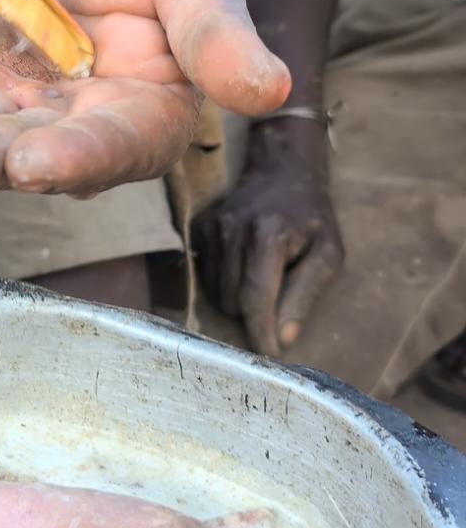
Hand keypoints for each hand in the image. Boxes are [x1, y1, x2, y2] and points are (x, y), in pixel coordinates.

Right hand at [194, 119, 342, 355]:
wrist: (282, 172)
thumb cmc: (312, 218)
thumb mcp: (328, 254)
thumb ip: (306, 294)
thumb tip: (285, 337)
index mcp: (267, 236)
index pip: (256, 299)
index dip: (262, 333)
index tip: (271, 355)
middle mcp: (232, 231)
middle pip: (233, 303)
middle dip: (254, 314)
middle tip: (277, 300)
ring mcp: (211, 229)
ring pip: (217, 295)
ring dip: (239, 300)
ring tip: (262, 279)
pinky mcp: (199, 231)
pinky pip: (206, 278)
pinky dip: (225, 284)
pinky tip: (243, 267)